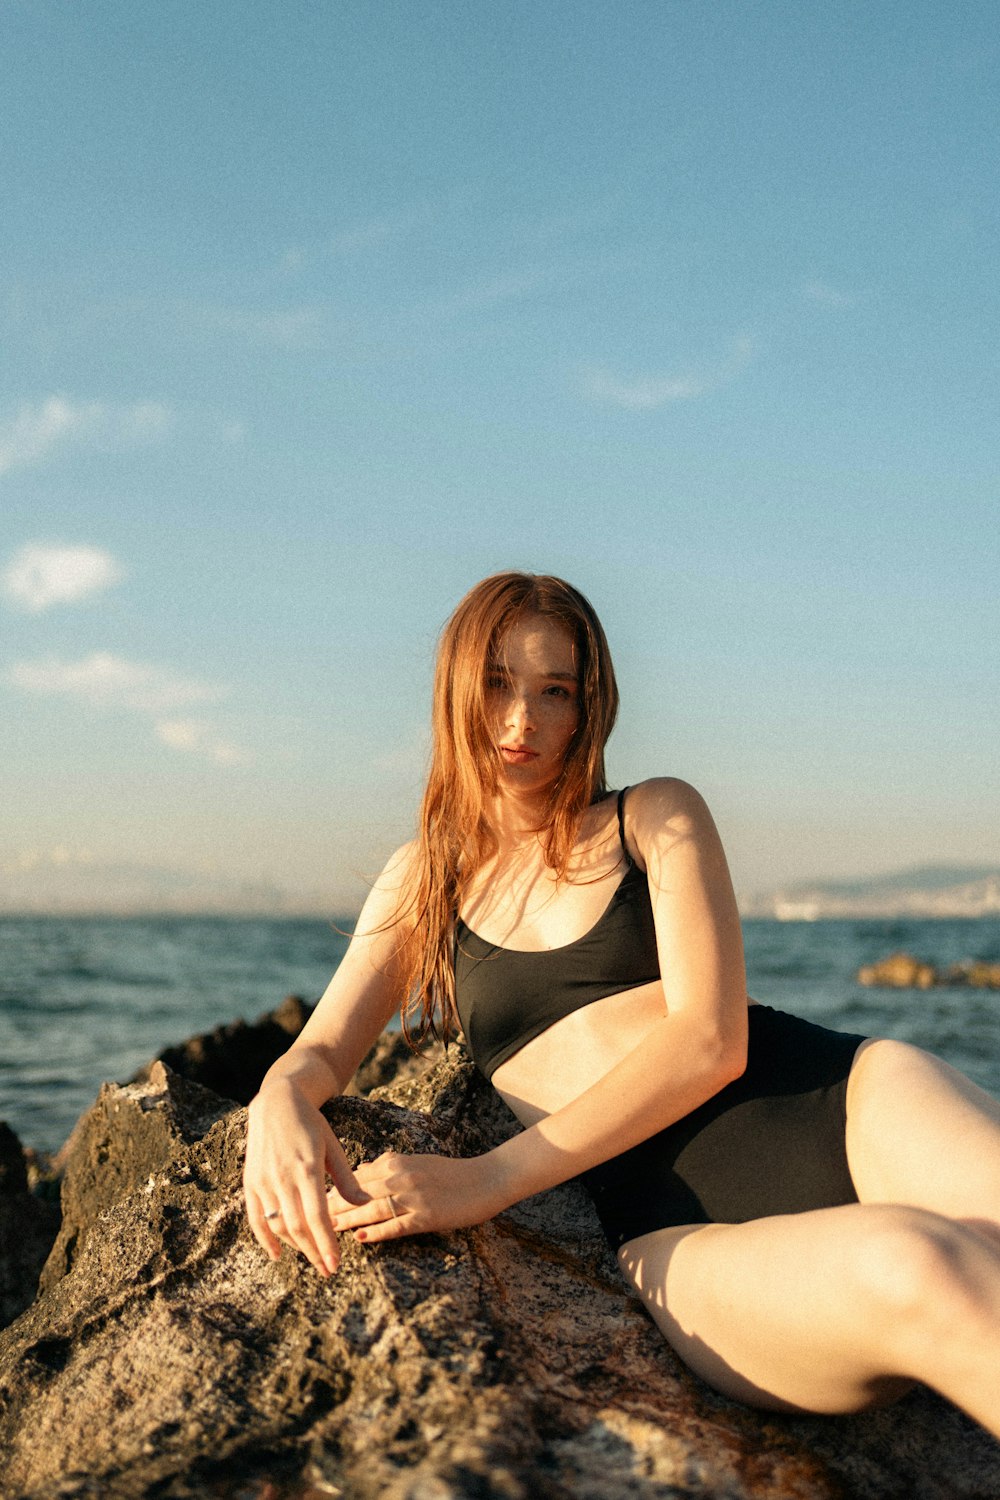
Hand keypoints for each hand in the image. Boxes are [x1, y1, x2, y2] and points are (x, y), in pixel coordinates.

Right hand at [243, 1081, 368, 1274]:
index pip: (318, 1216)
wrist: (276, 1102)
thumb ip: (347, 1179)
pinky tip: (277, 1255)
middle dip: (314, 1252)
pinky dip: (264, 1240)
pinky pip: (255, 1219)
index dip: (327, 1244)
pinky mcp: (251, 1183)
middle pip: (298, 1227)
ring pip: (278, 1225)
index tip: (336, 1264)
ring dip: (295, 1247)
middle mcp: (283, 1177)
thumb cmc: (311, 1123)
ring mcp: (263, 1181)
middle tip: (328, 1270)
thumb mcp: (333, 1146)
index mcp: (307, 1168)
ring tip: (312, 1257)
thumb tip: (366, 1203)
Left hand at [328, 1150, 507, 1244]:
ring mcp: (413, 1197)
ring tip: (327, 1230)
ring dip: (347, 1220)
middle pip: (358, 1193)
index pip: (356, 1177)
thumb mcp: (418, 1161)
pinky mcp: (426, 1216)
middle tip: (309, 1217)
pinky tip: (360, 1239)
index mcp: (397, 1162)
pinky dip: (376, 1232)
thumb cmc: (452, 1172)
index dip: (333, 1189)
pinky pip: (395, 1226)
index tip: (312, 1198)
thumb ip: (389, 1165)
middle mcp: (401, 1177)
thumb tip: (363, 1169)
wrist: (487, 1178)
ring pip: (371, 1209)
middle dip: (331, 1206)